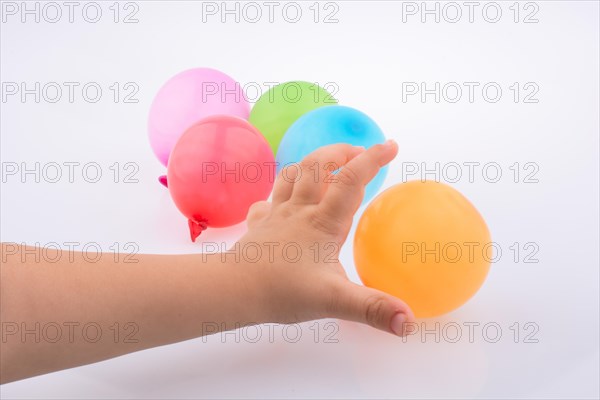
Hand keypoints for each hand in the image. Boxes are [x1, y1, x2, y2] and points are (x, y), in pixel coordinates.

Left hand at [239, 140, 413, 335]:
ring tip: (326, 163)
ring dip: (312, 163)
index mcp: (323, 222)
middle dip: (341, 152)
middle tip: (358, 152)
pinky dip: (278, 193)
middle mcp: (299, 210)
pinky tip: (281, 200)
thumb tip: (408, 322)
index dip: (372, 159)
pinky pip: (268, 199)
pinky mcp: (259, 225)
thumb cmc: (282, 291)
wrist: (233, 290)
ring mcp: (276, 214)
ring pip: (292, 175)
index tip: (391, 146)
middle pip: (318, 166)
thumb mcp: (334, 301)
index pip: (351, 180)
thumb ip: (372, 308)